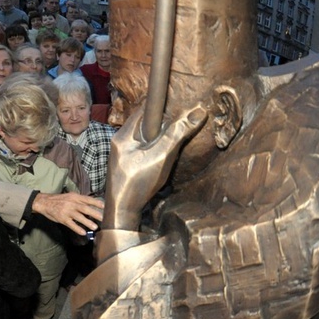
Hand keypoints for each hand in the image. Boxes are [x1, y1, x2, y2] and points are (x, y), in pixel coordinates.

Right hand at [32, 192, 103, 235]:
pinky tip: (83, 232)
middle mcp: (71, 203)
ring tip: (95, 227)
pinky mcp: (62, 218)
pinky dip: (77, 228)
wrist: (45, 203)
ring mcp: (67, 211)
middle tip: (103, 218)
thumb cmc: (59, 200)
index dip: (96, 202)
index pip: (87, 199)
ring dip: (87, 222)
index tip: (104, 206)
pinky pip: (71, 224)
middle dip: (94, 213)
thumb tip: (92, 205)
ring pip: (79, 217)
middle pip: (85, 208)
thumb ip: (80, 200)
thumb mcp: (70, 196)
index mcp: (74, 197)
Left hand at [103, 103, 206, 229]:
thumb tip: (198, 112)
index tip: (178, 107)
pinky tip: (160, 164)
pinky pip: (141, 151)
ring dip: (159, 142)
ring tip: (169, 152)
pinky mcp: (124, 166)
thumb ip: (177, 134)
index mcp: (124, 134)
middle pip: (145, 124)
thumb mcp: (161, 156)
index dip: (162, 106)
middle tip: (179, 130)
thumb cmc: (138, 182)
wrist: (121, 211)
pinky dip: (153, 153)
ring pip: (144, 139)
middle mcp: (120, 141)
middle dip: (163, 126)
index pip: (144, 110)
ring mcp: (121, 155)